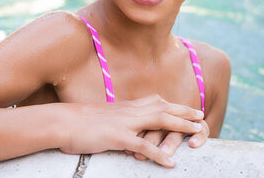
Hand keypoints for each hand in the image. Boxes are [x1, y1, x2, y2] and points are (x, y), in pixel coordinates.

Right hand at [58, 95, 203, 167]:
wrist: (63, 121)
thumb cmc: (79, 121)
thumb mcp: (104, 117)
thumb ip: (118, 119)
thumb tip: (127, 127)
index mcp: (126, 106)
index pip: (156, 102)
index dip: (174, 105)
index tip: (188, 108)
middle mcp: (129, 111)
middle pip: (163, 108)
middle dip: (184, 112)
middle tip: (201, 117)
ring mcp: (125, 123)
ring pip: (159, 121)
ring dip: (180, 126)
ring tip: (197, 132)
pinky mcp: (118, 137)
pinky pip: (143, 147)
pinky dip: (159, 155)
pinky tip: (170, 162)